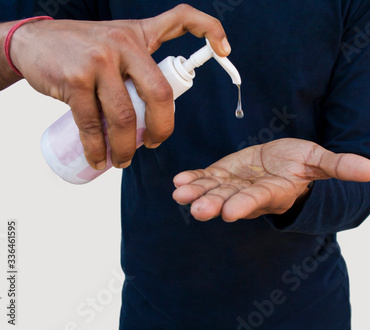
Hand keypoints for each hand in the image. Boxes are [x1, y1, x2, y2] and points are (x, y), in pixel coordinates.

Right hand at [8, 4, 230, 168]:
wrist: (33, 42)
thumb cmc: (82, 48)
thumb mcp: (117, 41)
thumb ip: (140, 65)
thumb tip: (156, 110)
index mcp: (139, 34)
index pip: (181, 19)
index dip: (209, 30)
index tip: (226, 51)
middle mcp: (123, 43)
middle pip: (159, 93)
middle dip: (162, 129)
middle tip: (155, 145)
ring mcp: (99, 61)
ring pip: (125, 117)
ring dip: (126, 148)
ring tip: (122, 161)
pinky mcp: (75, 79)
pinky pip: (93, 125)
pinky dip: (97, 149)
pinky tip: (99, 159)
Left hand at [173, 138, 369, 221]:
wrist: (284, 163)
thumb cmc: (303, 164)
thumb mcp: (321, 161)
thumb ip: (340, 167)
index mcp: (275, 191)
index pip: (260, 198)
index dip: (246, 204)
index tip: (231, 211)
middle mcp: (251, 193)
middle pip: (231, 200)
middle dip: (214, 205)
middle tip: (197, 210)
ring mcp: (235, 185)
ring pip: (214, 191)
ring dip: (197, 193)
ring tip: (180, 193)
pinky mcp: (224, 174)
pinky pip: (206, 179)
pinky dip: (193, 180)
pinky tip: (179, 181)